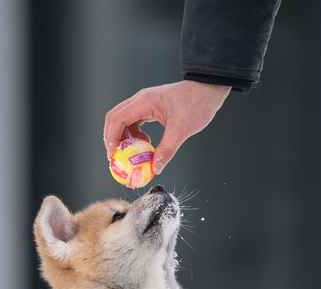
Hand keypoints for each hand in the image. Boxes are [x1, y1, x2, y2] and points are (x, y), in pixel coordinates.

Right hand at [103, 80, 230, 174]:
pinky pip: (135, 121)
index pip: (117, 119)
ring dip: (124, 138)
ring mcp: (144, 102)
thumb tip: (155, 168)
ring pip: (124, 120)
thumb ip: (167, 150)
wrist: (209, 88)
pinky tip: (145, 144)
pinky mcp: (150, 107)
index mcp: (144, 102)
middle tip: (117, 158)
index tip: (113, 156)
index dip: (111, 139)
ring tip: (133, 154)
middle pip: (115, 119)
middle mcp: (140, 100)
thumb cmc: (197, 103)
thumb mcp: (182, 129)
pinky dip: (135, 135)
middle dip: (113, 140)